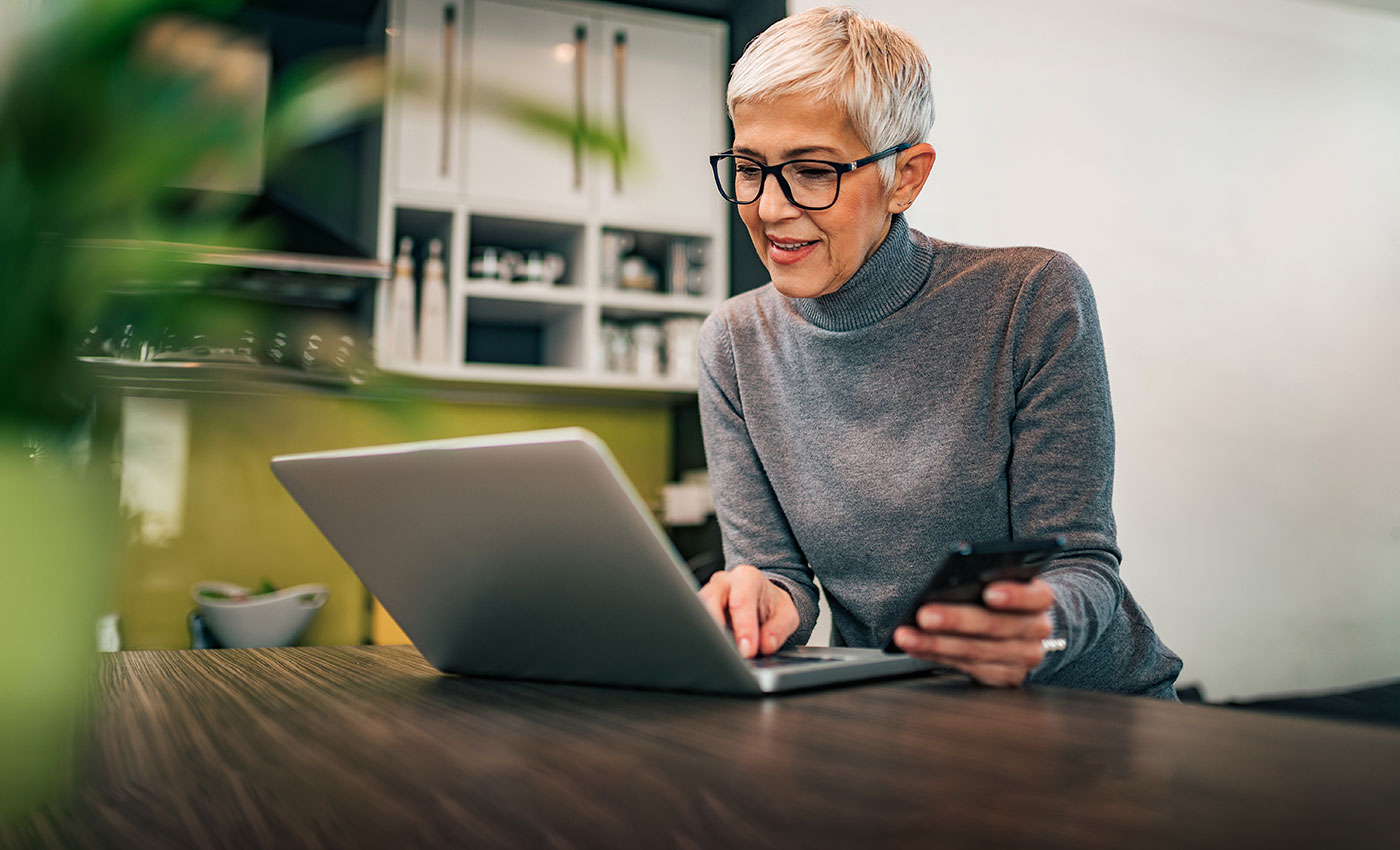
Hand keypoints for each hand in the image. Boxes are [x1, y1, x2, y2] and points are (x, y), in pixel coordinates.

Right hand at [697, 565, 798, 658]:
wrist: (762, 602)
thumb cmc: (771, 607)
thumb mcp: (787, 615)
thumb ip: (779, 628)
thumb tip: (766, 644)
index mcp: (746, 577)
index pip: (741, 601)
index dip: (744, 626)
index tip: (748, 650)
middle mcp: (723, 582)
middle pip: (710, 599)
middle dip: (716, 627)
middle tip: (726, 652)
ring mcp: (707, 595)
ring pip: (696, 609)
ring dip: (705, 632)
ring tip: (716, 654)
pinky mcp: (698, 609)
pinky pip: (694, 621)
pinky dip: (701, 636)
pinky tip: (710, 651)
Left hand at [892, 578, 1055, 686]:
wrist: (1027, 630)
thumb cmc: (1005, 599)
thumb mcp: (1005, 583)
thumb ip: (984, 582)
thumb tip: (944, 584)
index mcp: (1040, 599)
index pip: (1033, 596)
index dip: (1013, 595)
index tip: (989, 592)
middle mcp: (1037, 630)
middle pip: (994, 626)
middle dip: (956, 620)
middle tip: (924, 615)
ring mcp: (1023, 657)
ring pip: (975, 651)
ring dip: (936, 643)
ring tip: (907, 635)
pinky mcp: (1005, 677)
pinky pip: (966, 667)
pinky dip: (935, 655)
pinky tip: (915, 646)